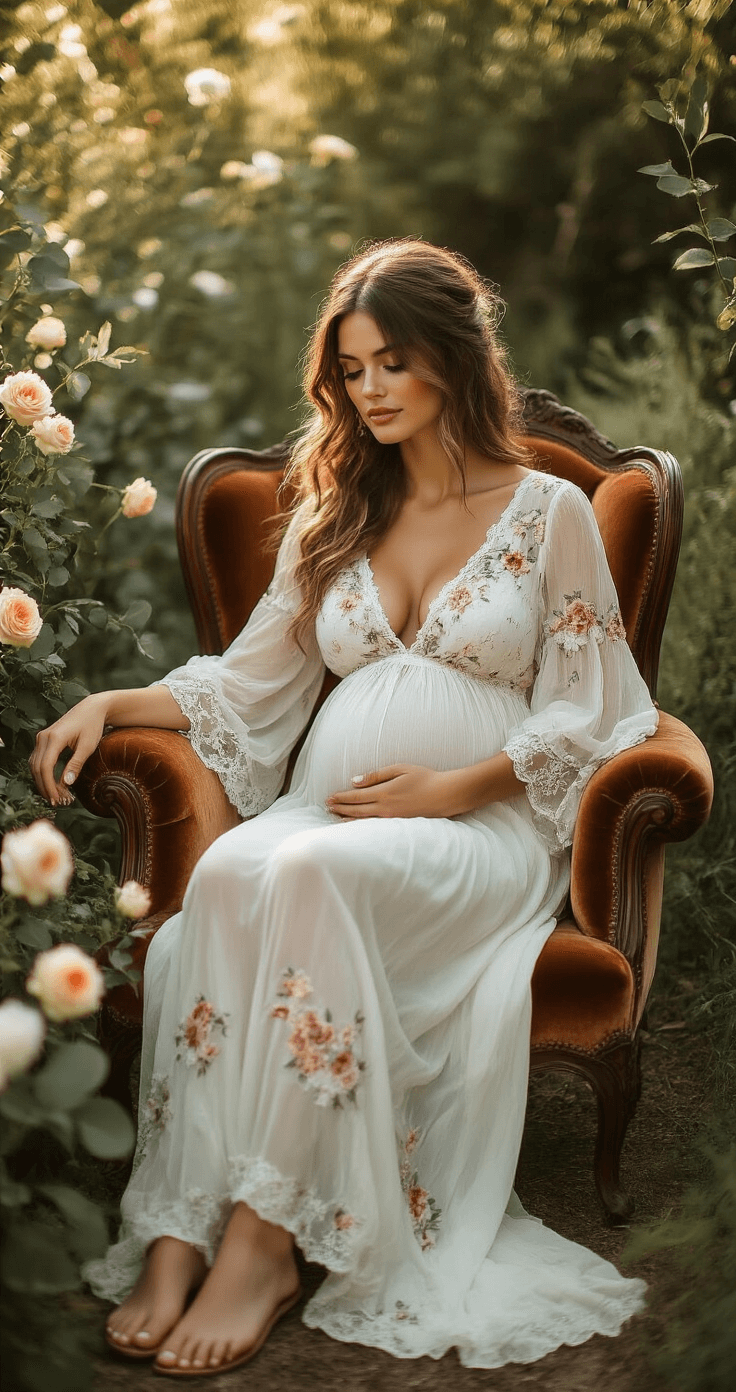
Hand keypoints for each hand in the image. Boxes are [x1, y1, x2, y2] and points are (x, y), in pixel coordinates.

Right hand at [29, 693, 107, 806]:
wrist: (91, 709)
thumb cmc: (92, 726)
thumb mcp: (88, 746)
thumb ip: (76, 764)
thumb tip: (66, 783)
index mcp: (55, 738)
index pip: (45, 767)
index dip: (49, 785)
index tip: (57, 799)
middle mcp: (44, 737)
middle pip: (37, 768)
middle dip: (45, 787)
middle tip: (57, 802)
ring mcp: (42, 737)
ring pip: (35, 765)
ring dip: (43, 781)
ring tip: (56, 796)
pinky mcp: (44, 739)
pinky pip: (38, 760)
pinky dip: (43, 773)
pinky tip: (52, 784)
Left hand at [326, 764, 463, 819]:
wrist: (445, 795)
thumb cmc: (425, 778)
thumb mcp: (400, 769)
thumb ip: (376, 775)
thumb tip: (355, 781)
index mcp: (384, 793)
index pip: (356, 796)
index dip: (341, 798)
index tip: (329, 798)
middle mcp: (385, 808)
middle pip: (356, 810)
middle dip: (340, 808)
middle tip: (327, 807)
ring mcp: (392, 819)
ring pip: (364, 820)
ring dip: (348, 818)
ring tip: (336, 817)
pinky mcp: (398, 825)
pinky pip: (375, 826)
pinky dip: (362, 825)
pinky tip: (356, 825)